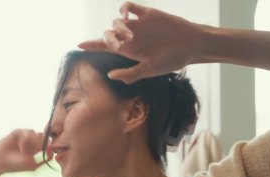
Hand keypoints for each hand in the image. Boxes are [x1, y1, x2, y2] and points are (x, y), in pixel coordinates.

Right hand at [0, 129, 46, 174]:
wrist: (0, 162)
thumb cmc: (15, 166)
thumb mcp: (32, 165)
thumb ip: (43, 159)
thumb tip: (52, 154)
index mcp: (36, 149)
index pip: (47, 144)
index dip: (49, 146)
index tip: (48, 152)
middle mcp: (31, 142)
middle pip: (43, 137)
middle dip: (41, 144)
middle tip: (33, 152)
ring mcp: (24, 136)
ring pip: (37, 133)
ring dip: (32, 143)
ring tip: (24, 151)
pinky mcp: (18, 132)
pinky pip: (28, 131)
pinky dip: (26, 139)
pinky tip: (20, 145)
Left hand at [78, 2, 203, 83]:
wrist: (191, 46)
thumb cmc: (172, 60)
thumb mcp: (150, 70)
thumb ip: (130, 73)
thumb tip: (110, 76)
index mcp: (130, 51)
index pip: (106, 47)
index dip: (92, 45)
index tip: (78, 45)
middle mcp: (131, 37)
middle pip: (108, 34)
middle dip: (109, 39)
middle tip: (121, 45)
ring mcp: (138, 25)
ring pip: (117, 22)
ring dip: (119, 29)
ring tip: (131, 37)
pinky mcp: (147, 14)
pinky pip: (129, 8)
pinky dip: (123, 10)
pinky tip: (125, 15)